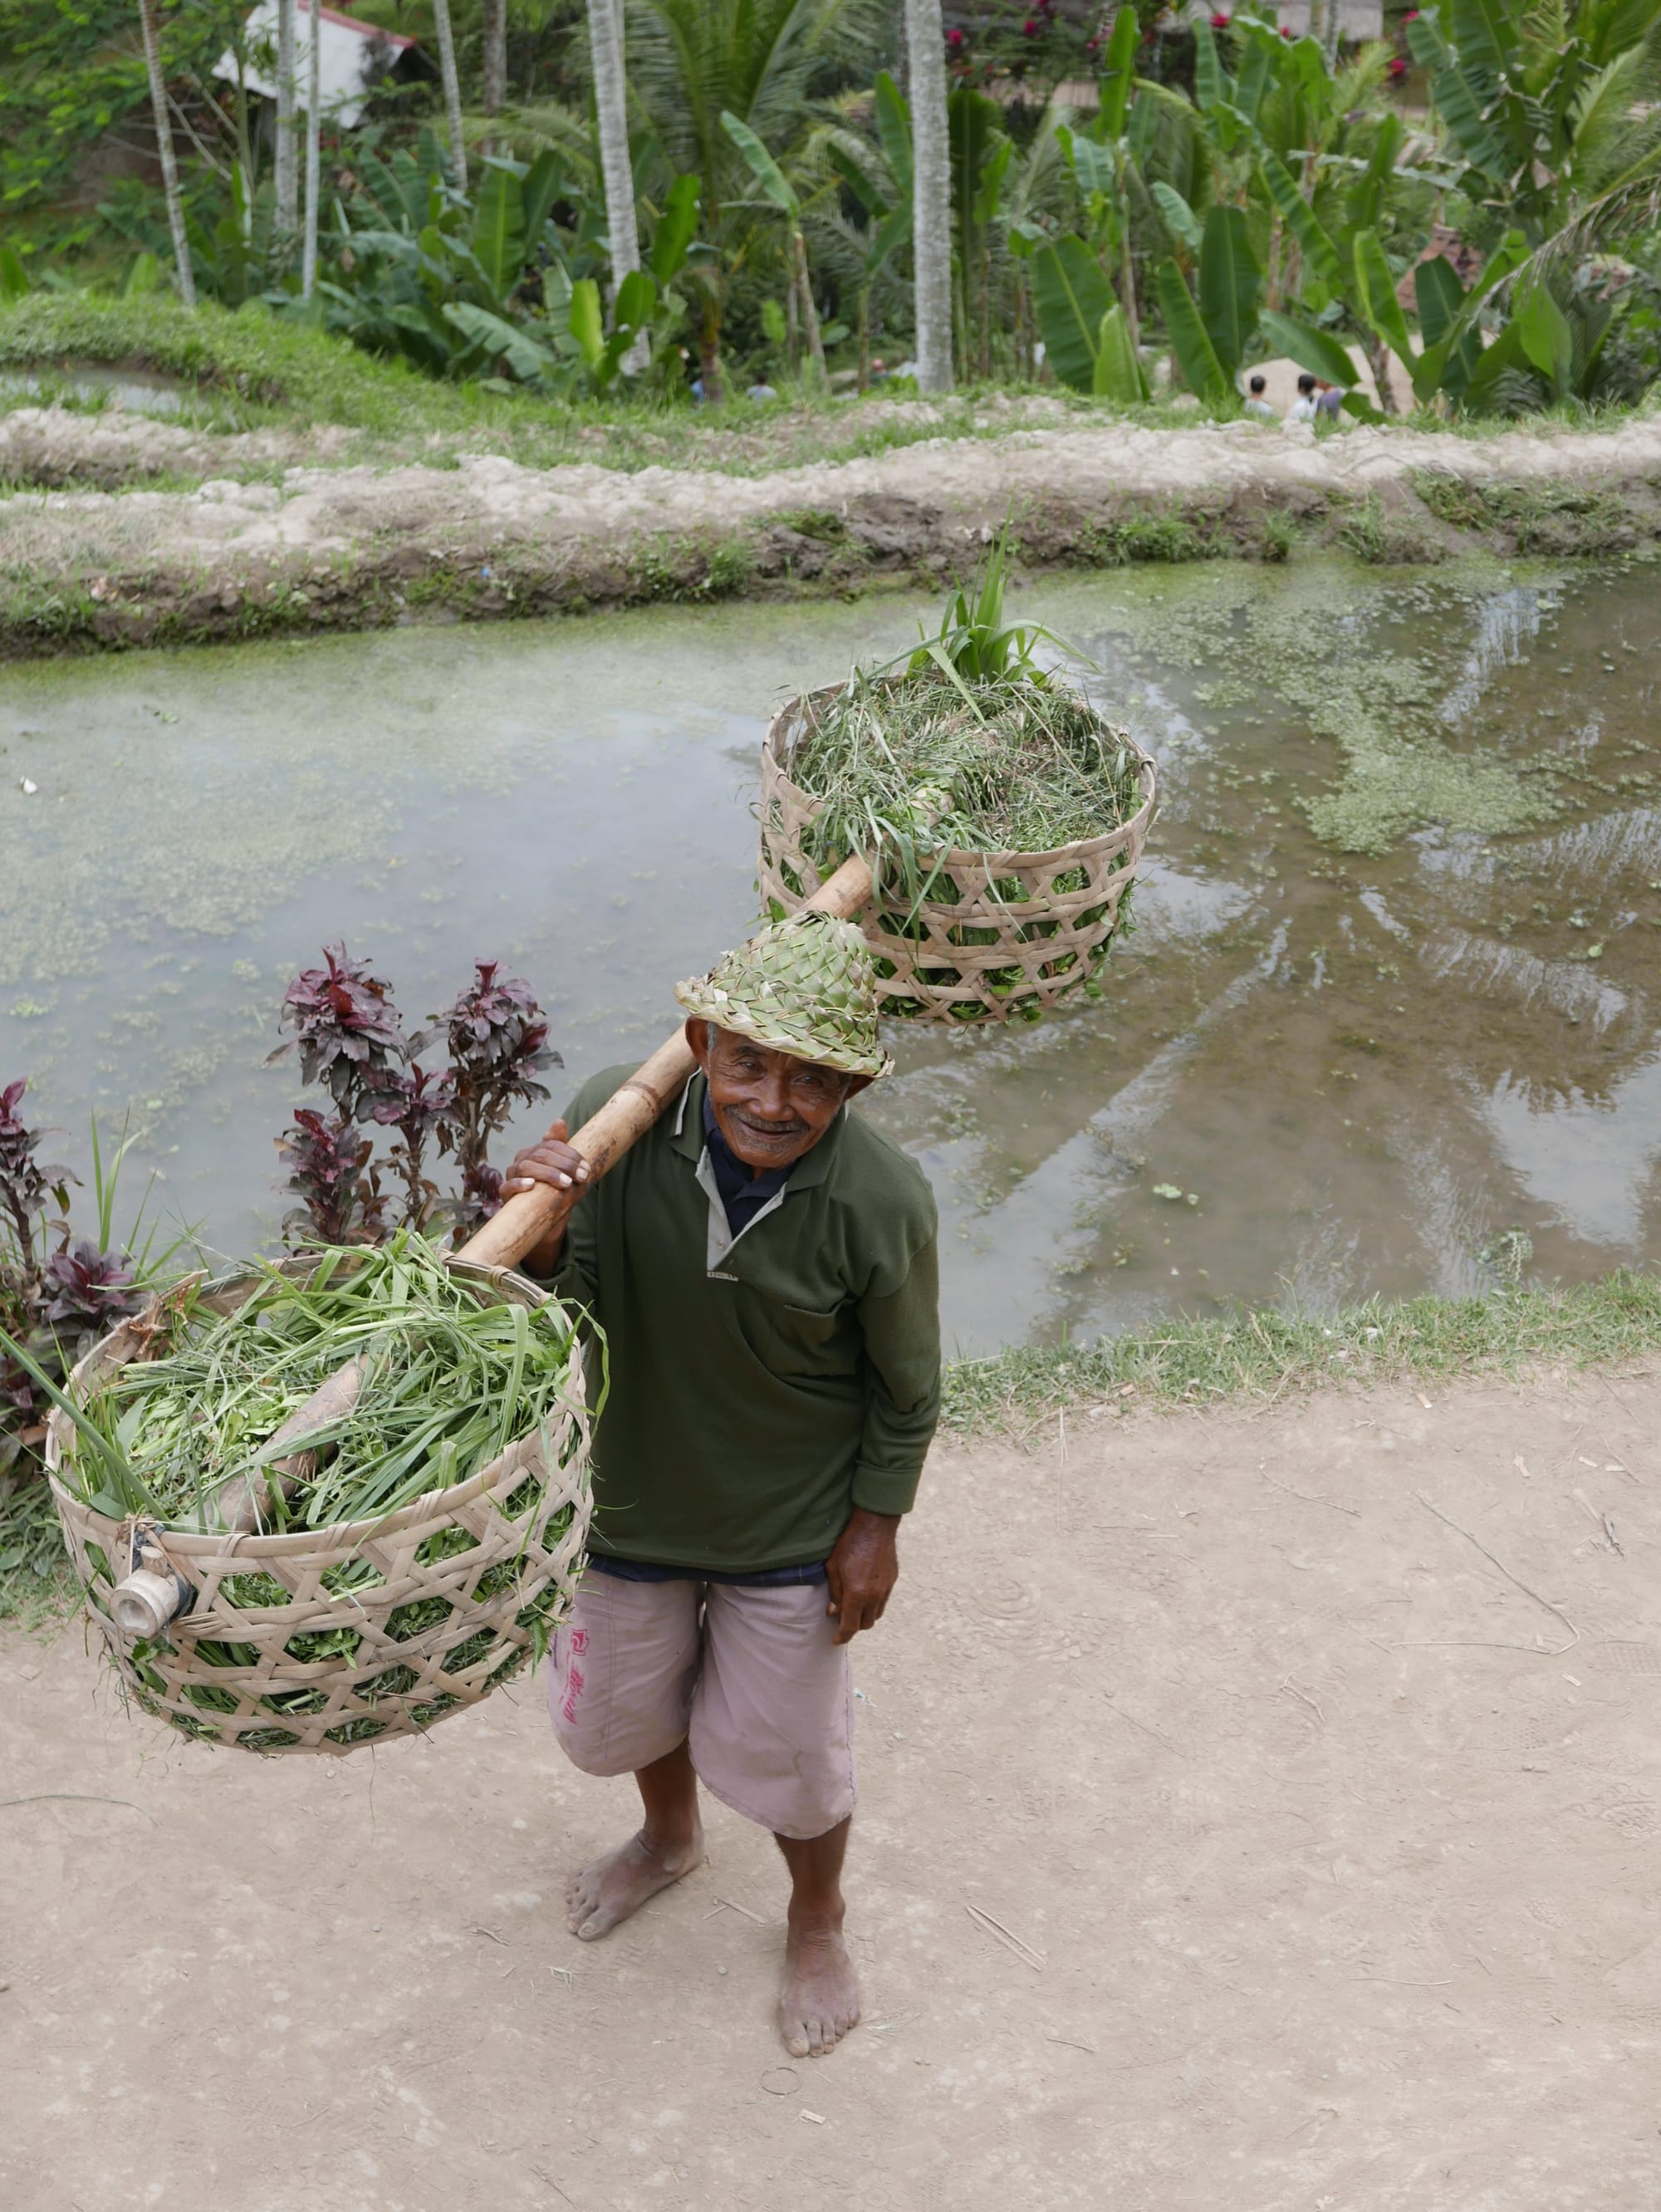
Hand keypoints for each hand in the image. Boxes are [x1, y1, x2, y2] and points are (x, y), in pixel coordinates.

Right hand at [500, 1120, 589, 1274]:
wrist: (544, 1222)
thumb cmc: (555, 1193)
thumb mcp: (564, 1172)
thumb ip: (562, 1148)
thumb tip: (559, 1121)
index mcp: (536, 1152)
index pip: (551, 1144)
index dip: (570, 1154)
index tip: (586, 1167)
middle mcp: (522, 1160)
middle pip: (541, 1154)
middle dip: (564, 1165)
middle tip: (582, 1177)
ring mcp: (512, 1176)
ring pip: (526, 1167)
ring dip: (548, 1174)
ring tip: (566, 1183)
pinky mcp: (505, 1194)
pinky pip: (508, 1186)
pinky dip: (519, 1184)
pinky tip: (531, 1185)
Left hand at [824, 1508, 899, 1645]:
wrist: (875, 1525)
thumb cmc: (850, 1543)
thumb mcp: (833, 1567)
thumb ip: (834, 1592)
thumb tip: (834, 1611)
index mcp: (857, 1594)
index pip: (850, 1626)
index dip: (842, 1636)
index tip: (836, 1640)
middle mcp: (874, 1595)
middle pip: (866, 1624)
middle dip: (853, 1626)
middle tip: (842, 1618)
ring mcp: (886, 1589)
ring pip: (876, 1614)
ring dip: (865, 1616)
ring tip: (853, 1607)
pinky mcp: (892, 1581)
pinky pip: (883, 1601)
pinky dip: (873, 1604)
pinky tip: (864, 1594)